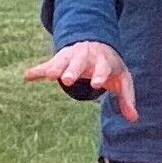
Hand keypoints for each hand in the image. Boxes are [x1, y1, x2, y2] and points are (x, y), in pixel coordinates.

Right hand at [22, 40, 137, 124]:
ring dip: (56, 67)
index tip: (95, 84)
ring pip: (62, 61)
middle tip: (67, 80)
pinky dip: (37, 70)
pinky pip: (47, 64)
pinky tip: (27, 76)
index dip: (99, 75)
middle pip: (79, 62)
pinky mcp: (60, 60)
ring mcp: (72, 57)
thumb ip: (126, 98)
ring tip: (49, 76)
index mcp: (103, 61)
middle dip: (73, 70)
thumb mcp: (122, 79)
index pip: (102, 68)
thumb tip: (134, 119)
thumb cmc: (111, 66)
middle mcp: (86, 57)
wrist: (98, 43)